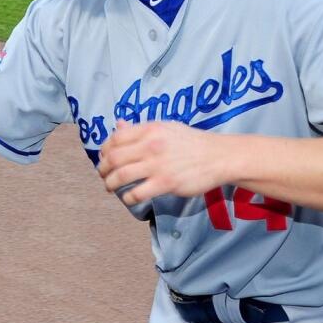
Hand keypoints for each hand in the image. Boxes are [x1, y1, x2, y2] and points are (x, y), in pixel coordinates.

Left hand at [97, 120, 229, 204]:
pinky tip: (129, 197)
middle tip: (103, 175)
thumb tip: (118, 125)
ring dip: (110, 184)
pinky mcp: (166, 183)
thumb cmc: (192, 142)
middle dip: (102, 169)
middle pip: (113, 158)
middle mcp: (151, 145)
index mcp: (150, 129)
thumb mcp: (166, 128)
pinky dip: (127, 197)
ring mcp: (158, 165)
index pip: (115, 138)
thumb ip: (140, 129)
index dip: (104, 150)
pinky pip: (137, 193)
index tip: (104, 158)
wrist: (219, 156)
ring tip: (110, 187)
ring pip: (120, 176)